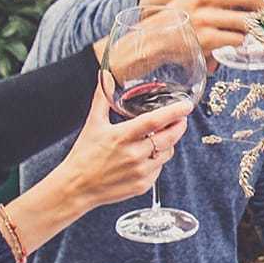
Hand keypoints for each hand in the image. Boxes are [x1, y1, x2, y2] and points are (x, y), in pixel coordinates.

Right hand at [18, 74, 187, 240]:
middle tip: (181, 118)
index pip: (154, 121)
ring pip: (167, 153)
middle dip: (179, 126)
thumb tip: (106, 76)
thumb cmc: (84, 155)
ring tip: (160, 137)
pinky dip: (158, 160)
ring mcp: (139, 172)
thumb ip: (102, 98)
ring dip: (168, 143)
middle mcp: (133, 155)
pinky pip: (159, 169)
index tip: (186, 105)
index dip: (174, 112)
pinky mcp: (142, 185)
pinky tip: (147, 155)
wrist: (77, 186)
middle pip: (169, 137)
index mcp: (122, 136)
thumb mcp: (93, 123)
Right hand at [130, 0, 263, 55]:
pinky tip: (231, 37)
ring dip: (250, 25)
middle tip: (258, 10)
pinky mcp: (207, 38)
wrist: (159, 34)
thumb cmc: (186, 10)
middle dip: (260, 6)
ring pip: (248, 20)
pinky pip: (239, 38)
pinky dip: (239, 40)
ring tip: (244, 26)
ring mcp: (206, 17)